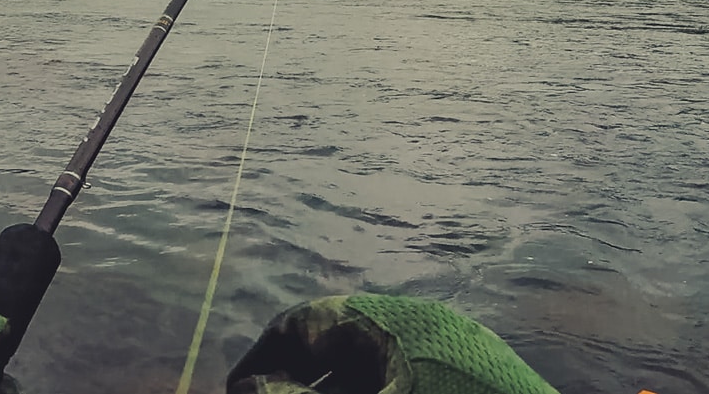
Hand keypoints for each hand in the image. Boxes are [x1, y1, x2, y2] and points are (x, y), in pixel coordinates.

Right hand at [226, 294, 559, 393]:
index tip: (236, 391)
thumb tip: (245, 386)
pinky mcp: (472, 374)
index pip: (303, 321)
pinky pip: (406, 376)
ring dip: (336, 388)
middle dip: (297, 380)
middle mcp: (419, 326)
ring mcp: (451, 352)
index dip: (261, 357)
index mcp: (389, 322)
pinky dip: (377, 390)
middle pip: (335, 344)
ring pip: (372, 366)